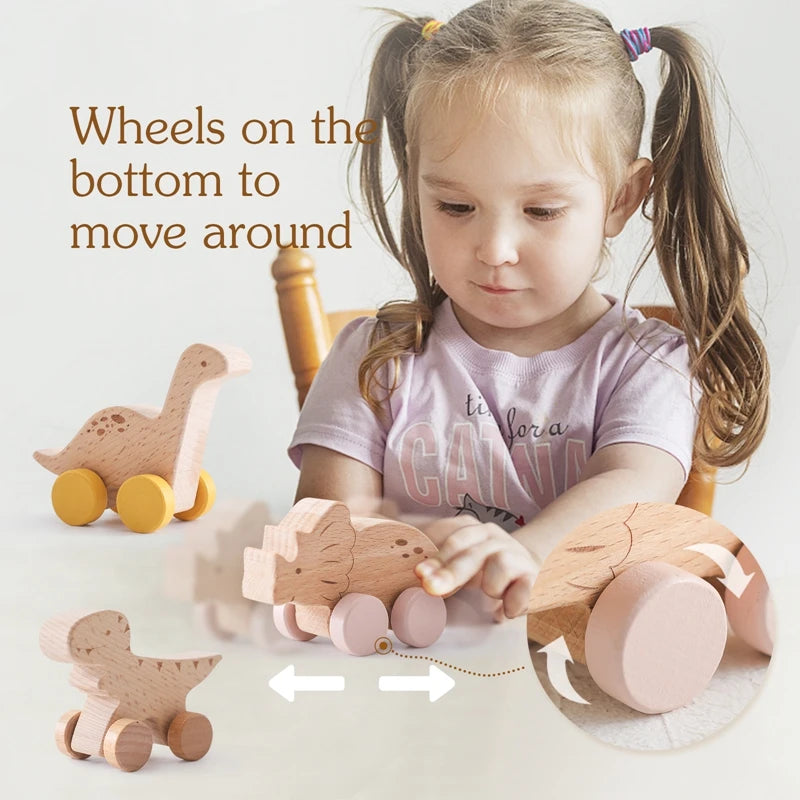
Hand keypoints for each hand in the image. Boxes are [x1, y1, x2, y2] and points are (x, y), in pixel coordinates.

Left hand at [414, 517, 538, 619]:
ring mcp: (516, 553)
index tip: (418, 574)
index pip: (453, 540)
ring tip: (494, 593)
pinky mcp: (534, 575)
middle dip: (449, 572)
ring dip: (491, 587)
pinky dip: (512, 604)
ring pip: (498, 566)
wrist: (534, 569)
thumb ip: (443, 568)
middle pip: (470, 553)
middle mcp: (494, 537)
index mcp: (474, 531)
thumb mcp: (466, 562)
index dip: (435, 557)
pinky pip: (522, 592)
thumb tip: (418, 580)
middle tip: (431, 588)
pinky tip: (507, 610)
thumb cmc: (489, 568)